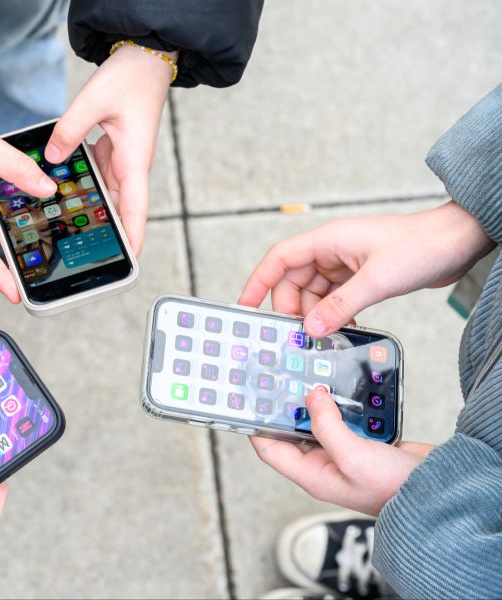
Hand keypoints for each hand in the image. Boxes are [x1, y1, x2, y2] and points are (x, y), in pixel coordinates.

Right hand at [0, 97, 57, 302]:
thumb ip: (18, 170)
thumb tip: (47, 188)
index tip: (15, 294)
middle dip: (17, 257)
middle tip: (45, 270)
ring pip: (2, 225)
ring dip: (23, 229)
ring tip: (52, 240)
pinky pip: (4, 207)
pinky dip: (21, 208)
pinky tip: (42, 209)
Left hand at [45, 42, 174, 253]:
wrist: (145, 56)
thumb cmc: (130, 77)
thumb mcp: (93, 100)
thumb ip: (69, 130)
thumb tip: (53, 158)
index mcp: (134, 159)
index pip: (135, 208)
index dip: (132, 236)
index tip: (129, 261)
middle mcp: (131, 165)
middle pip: (118, 208)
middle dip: (104, 231)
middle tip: (83, 255)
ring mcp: (122, 159)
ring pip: (105, 192)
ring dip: (89, 208)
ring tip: (65, 229)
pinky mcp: (114, 150)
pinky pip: (97, 174)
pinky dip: (83, 184)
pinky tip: (62, 190)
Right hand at [239, 201, 493, 336]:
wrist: (457, 241)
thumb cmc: (421, 246)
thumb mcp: (376, 281)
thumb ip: (340, 306)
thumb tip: (310, 329)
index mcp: (328, 240)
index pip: (279, 259)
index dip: (258, 282)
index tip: (245, 306)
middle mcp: (331, 250)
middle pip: (293, 281)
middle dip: (293, 309)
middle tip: (295, 336)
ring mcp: (344, 263)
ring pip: (313, 294)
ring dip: (316, 316)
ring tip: (323, 338)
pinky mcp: (358, 276)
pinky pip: (333, 299)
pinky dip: (333, 315)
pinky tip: (343, 330)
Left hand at [250, 389, 433, 515]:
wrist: (440, 491)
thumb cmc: (394, 488)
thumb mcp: (353, 456)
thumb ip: (327, 426)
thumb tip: (310, 396)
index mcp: (312, 474)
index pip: (270, 449)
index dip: (256, 426)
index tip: (249, 400)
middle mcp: (323, 464)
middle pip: (291, 431)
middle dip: (284, 407)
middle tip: (277, 377)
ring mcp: (343, 453)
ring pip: (317, 421)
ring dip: (313, 401)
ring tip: (303, 374)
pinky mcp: (362, 442)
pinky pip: (342, 418)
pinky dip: (339, 403)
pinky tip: (337, 384)